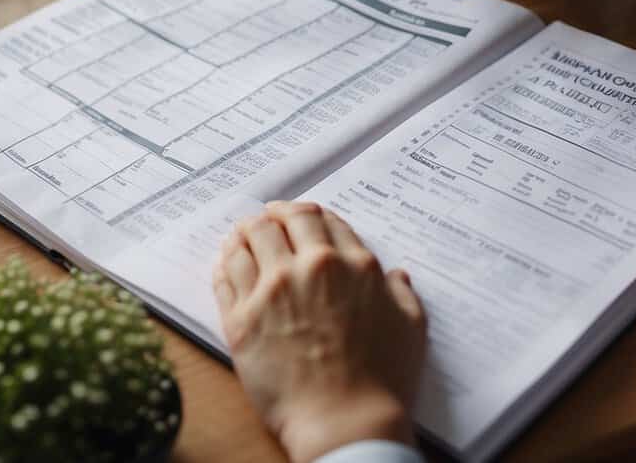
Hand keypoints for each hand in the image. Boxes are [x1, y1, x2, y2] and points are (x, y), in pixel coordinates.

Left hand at [213, 201, 427, 462]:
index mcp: (354, 264)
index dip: (308, 213)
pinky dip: (224, 261)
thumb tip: (396, 275)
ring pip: (249, 239)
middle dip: (274, 214)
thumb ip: (402, 293)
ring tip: (241, 234)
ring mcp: (272, 290)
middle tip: (267, 218)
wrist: (345, 422)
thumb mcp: (411, 326)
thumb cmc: (384, 380)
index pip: (324, 220)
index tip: (298, 216)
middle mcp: (311, 267)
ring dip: (244, 231)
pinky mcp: (242, 319)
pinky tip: (225, 260)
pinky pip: (225, 276)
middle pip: (283, 220)